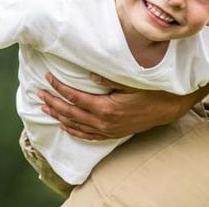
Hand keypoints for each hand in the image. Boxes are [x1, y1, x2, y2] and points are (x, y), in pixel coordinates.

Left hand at [39, 73, 207, 140]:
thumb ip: (108, 78)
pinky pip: (88, 135)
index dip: (59, 88)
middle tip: (39, 94)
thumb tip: (88, 73)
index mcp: (106, 108)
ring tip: (45, 108)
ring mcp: (108, 130)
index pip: (75, 98)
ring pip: (77, 126)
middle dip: (53, 102)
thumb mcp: (130, 80)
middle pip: (71, 113)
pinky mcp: (113, 133)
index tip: (48, 78)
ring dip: (59, 116)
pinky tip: (65, 126)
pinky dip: (74, 131)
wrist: (169, 107)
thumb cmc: (151, 90)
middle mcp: (104, 122)